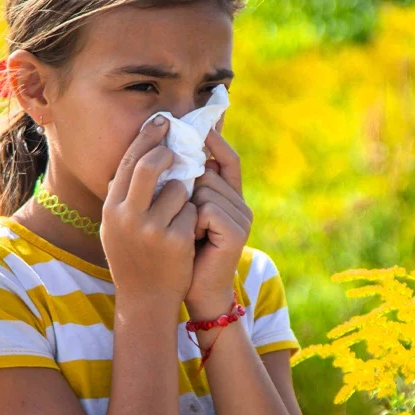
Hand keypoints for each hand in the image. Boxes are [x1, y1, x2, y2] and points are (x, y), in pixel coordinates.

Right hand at [101, 116, 197, 304]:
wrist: (146, 299)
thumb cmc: (134, 258)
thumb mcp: (117, 227)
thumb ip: (124, 196)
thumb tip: (140, 156)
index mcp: (112, 209)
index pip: (129, 163)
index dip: (147, 138)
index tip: (162, 122)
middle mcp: (127, 217)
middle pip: (149, 166)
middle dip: (168, 152)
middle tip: (179, 146)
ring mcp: (152, 229)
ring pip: (179, 189)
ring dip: (186, 192)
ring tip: (181, 210)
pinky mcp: (176, 241)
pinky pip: (193, 212)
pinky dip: (194, 217)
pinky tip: (189, 234)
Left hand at [184, 127, 251, 319]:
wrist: (197, 292)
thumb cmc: (184, 255)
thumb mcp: (183, 216)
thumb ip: (185, 189)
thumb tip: (171, 152)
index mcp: (230, 198)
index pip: (227, 159)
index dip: (215, 140)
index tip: (198, 122)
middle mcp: (240, 204)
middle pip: (208, 173)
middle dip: (186, 188)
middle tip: (181, 217)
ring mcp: (242, 218)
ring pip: (205, 189)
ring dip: (186, 208)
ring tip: (187, 232)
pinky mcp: (237, 231)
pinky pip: (206, 208)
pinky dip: (193, 221)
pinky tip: (193, 240)